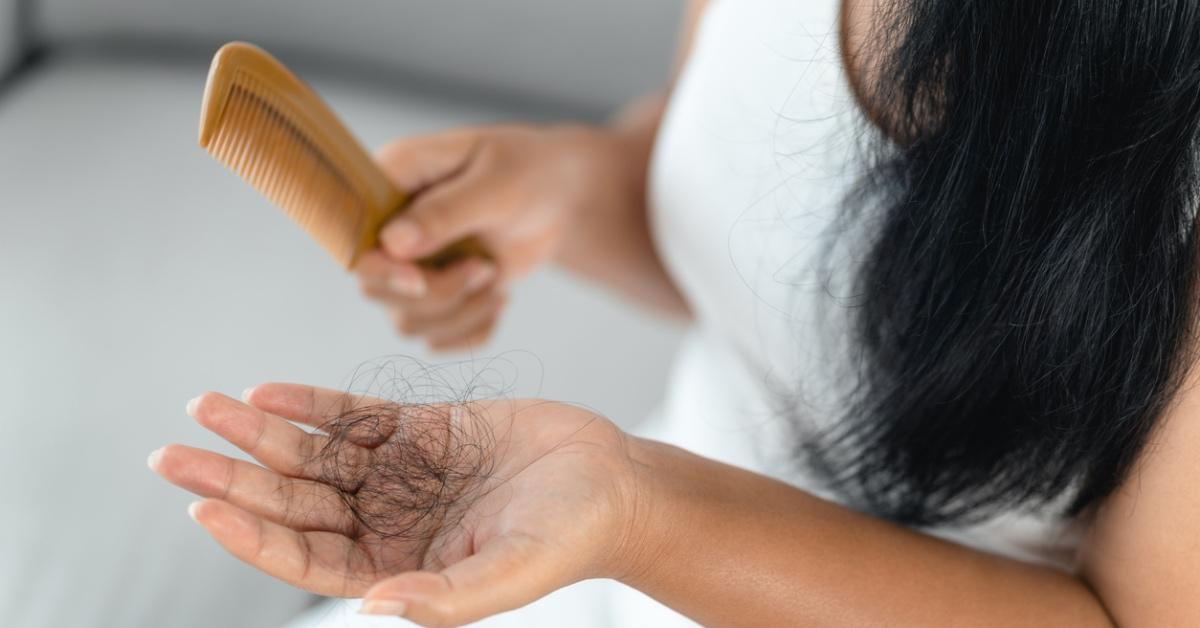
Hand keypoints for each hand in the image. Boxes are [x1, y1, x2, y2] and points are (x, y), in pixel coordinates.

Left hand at [148, 384, 648, 626]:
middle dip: (231, 478)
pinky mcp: (420, 426)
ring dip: (257, 432)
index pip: (306, 558)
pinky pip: (352, 415)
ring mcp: (400, 472)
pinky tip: (265, 391)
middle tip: (169, 456)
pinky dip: (310, 403)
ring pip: (312, 453)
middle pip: (293, 501)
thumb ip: (446, 596)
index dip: (254, 535)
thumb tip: (373, 608)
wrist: (613, 479)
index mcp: (397, 567)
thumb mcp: (511, 572)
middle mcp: (388, 521)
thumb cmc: (570, 536)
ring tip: (204, 407)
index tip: (205, 509)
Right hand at [357, 125, 641, 350]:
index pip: (355, 238)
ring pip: (406, 321)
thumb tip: (392, 243)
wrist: (559, 197)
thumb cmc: (528, 172)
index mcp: (391, 180)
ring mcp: (410, 264)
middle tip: (485, 269)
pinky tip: (500, 298)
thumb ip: (445, 212)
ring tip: (495, 277)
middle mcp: (389, 226)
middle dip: (436, 294)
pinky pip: (436, 338)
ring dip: (460, 314)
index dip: (380, 269)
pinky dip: (472, 331)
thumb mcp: (496, 185)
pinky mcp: (435, 293)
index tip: (420, 279)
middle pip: (374, 289)